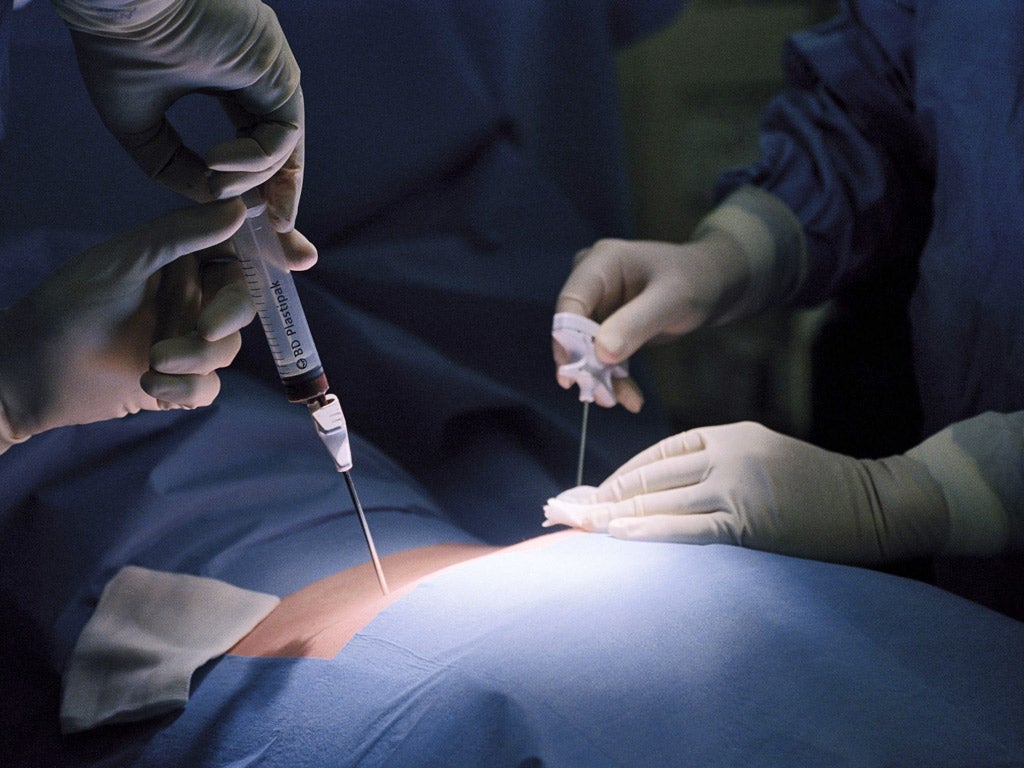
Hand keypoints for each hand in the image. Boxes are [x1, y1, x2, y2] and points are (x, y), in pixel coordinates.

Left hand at [0, 199, 316, 444]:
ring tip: (154, 362)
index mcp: (180, 258)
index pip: (239, 247)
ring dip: (198, 358)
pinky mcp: (179, 383)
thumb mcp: (124, 260)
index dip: (273, 250)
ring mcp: (186, 340)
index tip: (301, 257)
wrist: (27, 372)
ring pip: (228, 348)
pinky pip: (209, 387)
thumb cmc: (68, 305)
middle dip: (230, 314)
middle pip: (244, 301)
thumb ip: (182, 235)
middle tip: (206, 327)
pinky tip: (153, 388)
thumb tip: (240, 209)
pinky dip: (188, 389)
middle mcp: (190, 296)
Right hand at [54, 0, 303, 229]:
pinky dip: (255, 161)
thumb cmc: (116, 50)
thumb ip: (176, 167)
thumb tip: (213, 198)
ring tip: (214, 187)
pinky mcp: (278, 68)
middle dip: (284, 199)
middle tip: (285, 241)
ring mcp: (271, 70)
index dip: (259, 187)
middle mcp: (257, 75)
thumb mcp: (140, 127)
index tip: (263, 227)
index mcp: (228, 79)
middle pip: (284, 150)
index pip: (258, 143)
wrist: (115, 1)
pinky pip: (282, 133)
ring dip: (252, 180)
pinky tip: (219, 166)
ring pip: (283, 147)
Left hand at [544, 421, 949, 564]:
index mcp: (725, 434)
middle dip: (600, 497)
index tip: (587, 495)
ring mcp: (737, 485)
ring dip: (611, 516)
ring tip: (574, 526)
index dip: (616, 477)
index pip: (655, 454)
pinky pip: (689, 528)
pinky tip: (618, 534)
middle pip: (648, 476)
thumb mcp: (759, 454)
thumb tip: (656, 490)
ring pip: (661, 501)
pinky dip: (650, 531)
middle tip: (561, 511)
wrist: (873, 502)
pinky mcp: (750, 521)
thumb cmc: (813, 483)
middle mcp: (726, 454)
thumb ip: (712, 463)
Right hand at [553, 231, 747, 412]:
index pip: (570, 302)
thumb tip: (601, 353)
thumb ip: (634, 323)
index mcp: (600, 263)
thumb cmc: (694, 280)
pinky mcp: (608, 326)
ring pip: (586, 348)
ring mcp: (599, 305)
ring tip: (625, 401)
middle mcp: (592, 283)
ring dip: (602, 377)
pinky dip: (615, 377)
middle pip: (572, 329)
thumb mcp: (670, 300)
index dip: (566, 338)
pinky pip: (603, 355)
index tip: (573, 373)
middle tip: (604, 397)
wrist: (714, 283)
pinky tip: (631, 398)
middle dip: (587, 364)